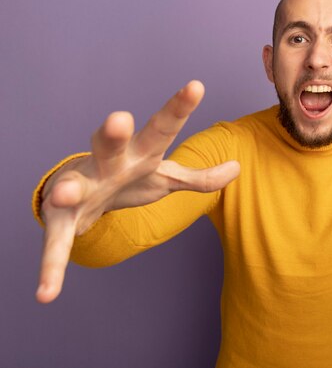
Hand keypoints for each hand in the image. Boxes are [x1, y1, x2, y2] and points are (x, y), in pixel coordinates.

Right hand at [37, 80, 239, 303]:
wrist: (76, 195)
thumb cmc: (128, 179)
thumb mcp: (165, 178)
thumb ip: (199, 178)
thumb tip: (237, 168)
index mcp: (138, 155)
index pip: (161, 128)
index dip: (178, 108)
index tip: (196, 86)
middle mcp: (107, 164)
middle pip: (109, 145)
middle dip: (112, 133)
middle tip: (119, 120)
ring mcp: (81, 189)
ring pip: (74, 186)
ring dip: (71, 190)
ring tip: (69, 192)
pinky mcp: (61, 220)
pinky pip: (56, 243)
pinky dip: (51, 267)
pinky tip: (46, 293)